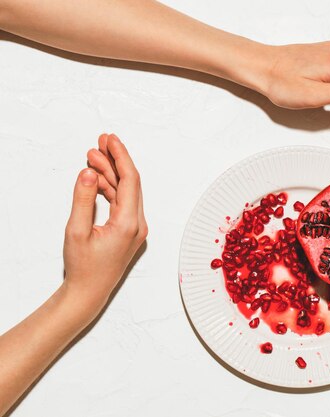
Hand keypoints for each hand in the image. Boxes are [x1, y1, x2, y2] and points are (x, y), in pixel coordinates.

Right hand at [62, 134, 146, 316]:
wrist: (88, 292)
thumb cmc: (83, 267)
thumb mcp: (76, 230)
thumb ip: (83, 199)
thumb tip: (88, 172)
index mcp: (129, 223)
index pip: (130, 180)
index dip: (121, 156)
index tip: (111, 140)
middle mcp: (138, 224)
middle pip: (130, 183)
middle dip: (115, 160)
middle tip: (100, 142)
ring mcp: (135, 228)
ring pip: (125, 192)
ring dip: (110, 173)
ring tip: (92, 156)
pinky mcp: (129, 230)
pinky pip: (122, 202)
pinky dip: (110, 188)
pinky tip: (96, 178)